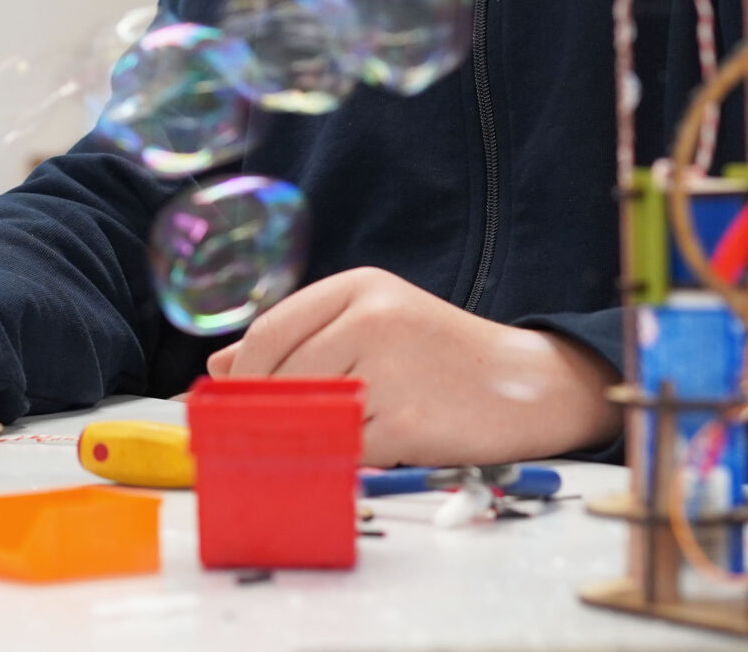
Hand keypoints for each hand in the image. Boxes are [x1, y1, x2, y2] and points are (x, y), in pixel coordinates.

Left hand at [206, 267, 616, 465]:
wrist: (526, 384)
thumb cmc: (439, 355)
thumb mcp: (372, 325)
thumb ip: (299, 338)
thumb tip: (220, 364)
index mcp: (358, 288)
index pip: (269, 331)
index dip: (243, 375)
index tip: (234, 403)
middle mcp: (372, 319)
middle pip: (282, 376)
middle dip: (267, 412)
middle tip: (267, 436)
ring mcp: (391, 369)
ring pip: (310, 415)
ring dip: (306, 437)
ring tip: (324, 441)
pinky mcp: (408, 420)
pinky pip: (347, 450)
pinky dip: (343, 459)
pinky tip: (363, 452)